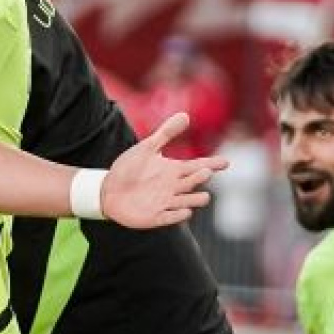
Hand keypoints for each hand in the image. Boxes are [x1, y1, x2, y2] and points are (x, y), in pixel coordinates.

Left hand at [101, 112, 228, 228]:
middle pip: (196, 182)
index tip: (225, 162)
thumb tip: (185, 115)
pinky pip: (173, 218)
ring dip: (196, 199)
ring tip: (200, 194)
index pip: (199, 166)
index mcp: (174, 170)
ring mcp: (167, 202)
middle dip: (201, 177)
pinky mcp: (156, 216)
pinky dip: (179, 215)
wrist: (108, 190)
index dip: (212, 164)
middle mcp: (174, 186)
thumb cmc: (129, 168)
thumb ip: (166, 133)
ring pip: (191, 202)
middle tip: (203, 171)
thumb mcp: (146, 148)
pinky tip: (184, 210)